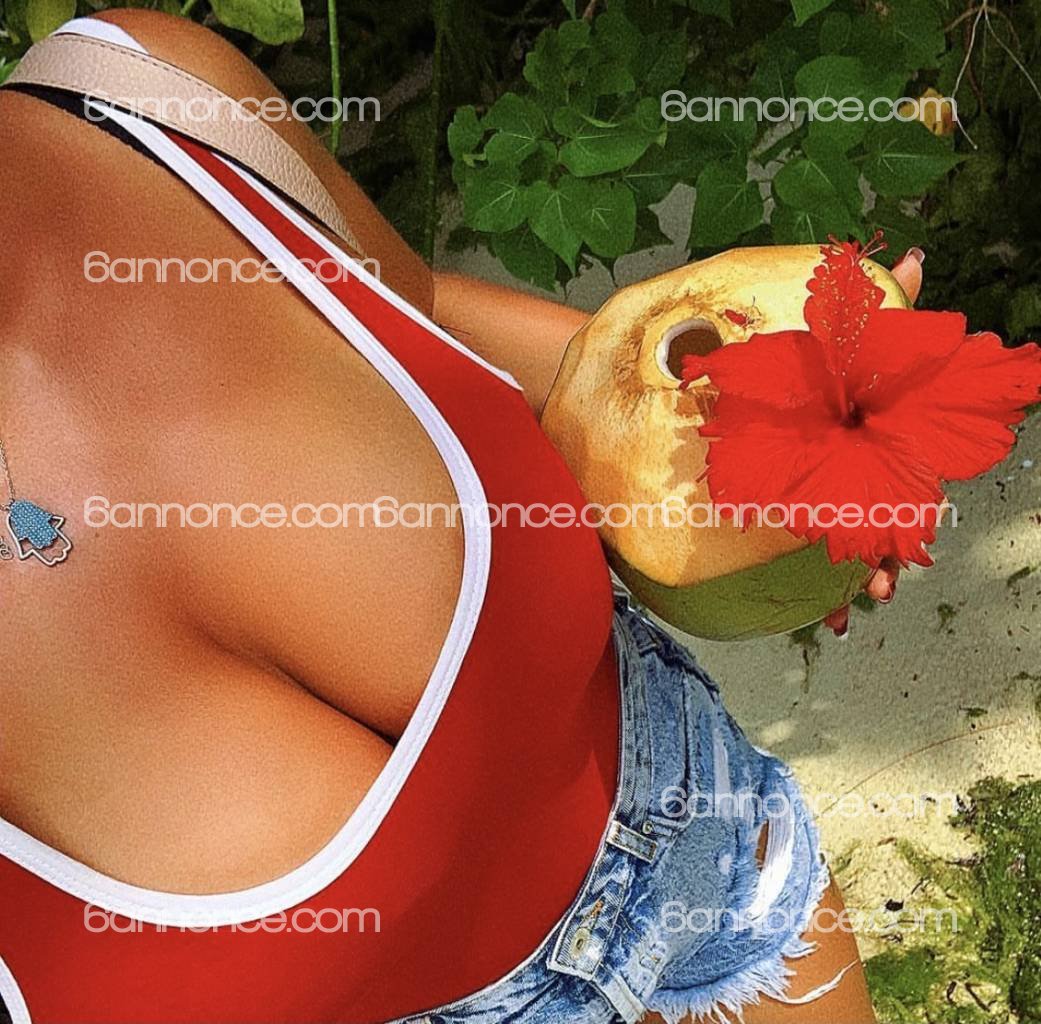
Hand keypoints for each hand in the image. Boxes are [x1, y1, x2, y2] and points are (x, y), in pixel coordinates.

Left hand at [823, 246, 923, 636]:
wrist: (772, 382)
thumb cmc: (826, 364)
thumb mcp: (854, 338)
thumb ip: (885, 304)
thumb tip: (916, 253)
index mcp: (882, 451)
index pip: (902, 497)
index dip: (903, 539)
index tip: (893, 574)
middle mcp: (865, 480)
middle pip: (882, 535)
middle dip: (882, 568)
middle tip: (872, 595)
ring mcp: (835, 496)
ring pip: (850, 552)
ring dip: (847, 591)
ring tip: (839, 620)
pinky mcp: (799, 506)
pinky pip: (807, 554)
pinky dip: (815, 588)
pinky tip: (819, 616)